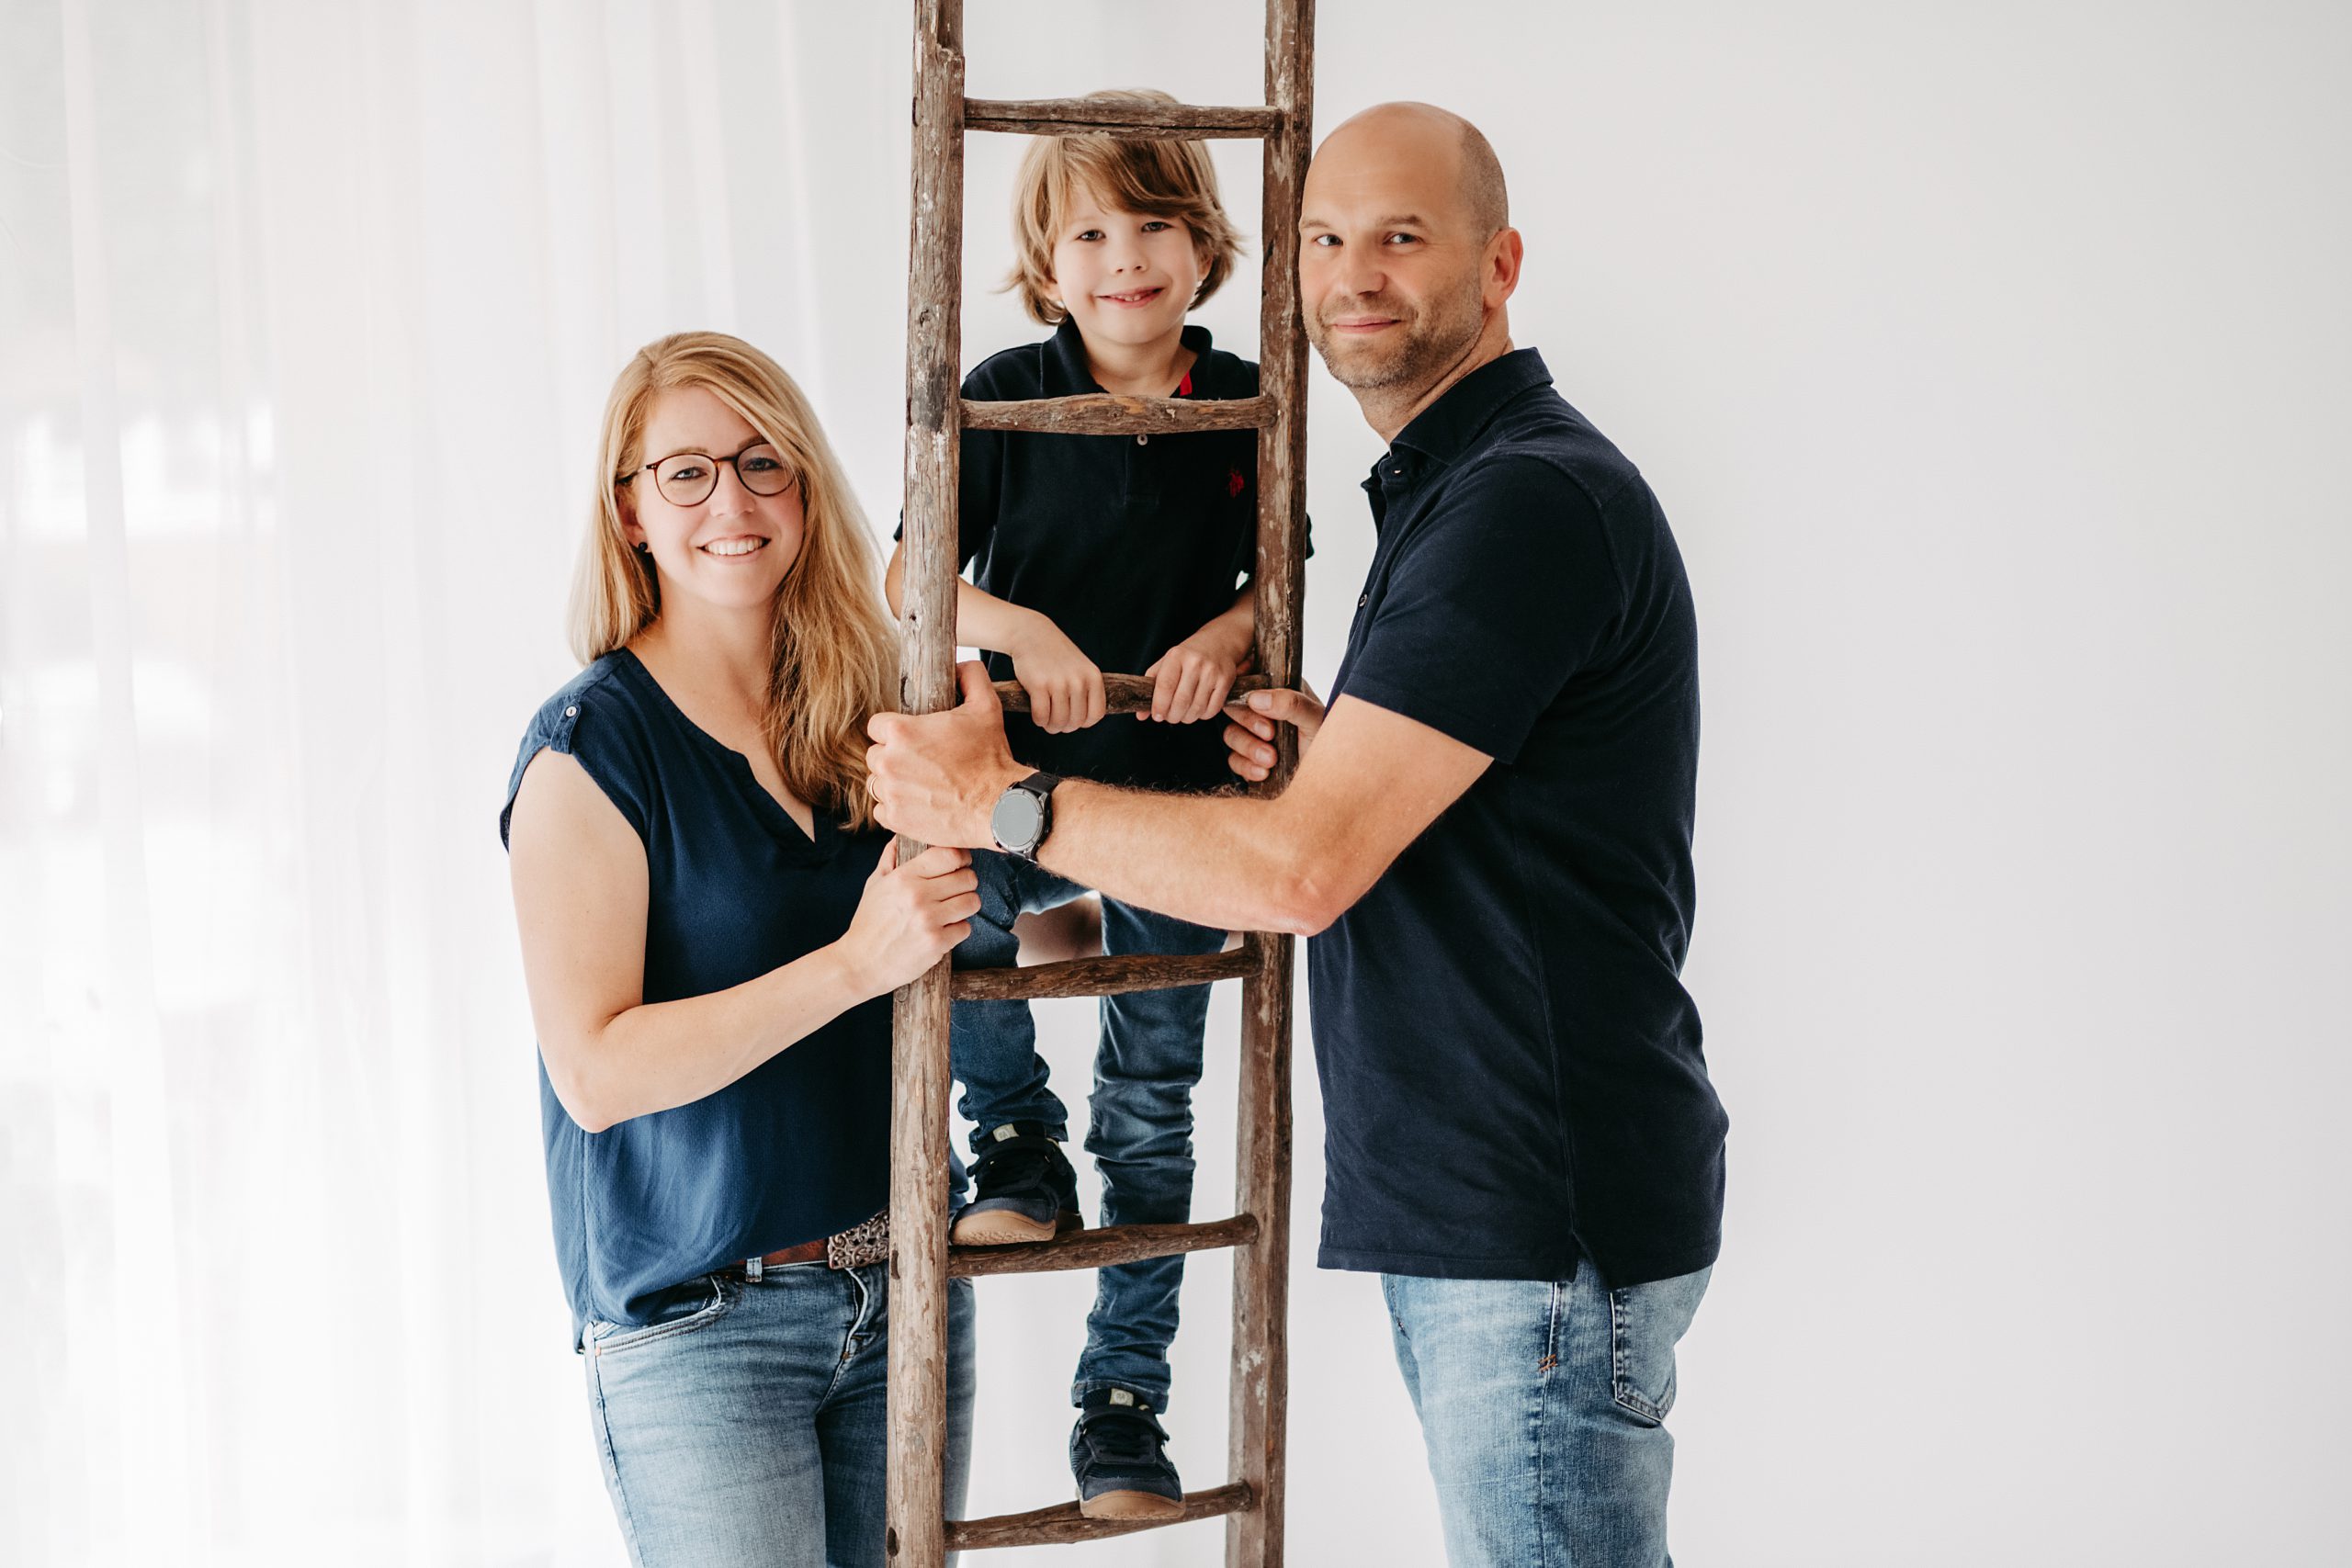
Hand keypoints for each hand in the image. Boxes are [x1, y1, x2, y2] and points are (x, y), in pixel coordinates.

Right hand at [838, 840, 979, 995]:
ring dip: (965, 906)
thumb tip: (900, 836)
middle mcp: (918, 895)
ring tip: (951, 910)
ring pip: (972, 901)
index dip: (962, 858)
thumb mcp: (874, 885)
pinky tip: (943, 930)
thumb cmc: (868, 923)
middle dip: (966, 883)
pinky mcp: (936, 943)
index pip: (950, 855)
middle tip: (956, 890)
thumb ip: (890, 859)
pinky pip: (965, 928)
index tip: (960, 864)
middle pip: (967, 877)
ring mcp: (929, 920)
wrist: (860, 963)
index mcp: (904, 877)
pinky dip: (958, 930)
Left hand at [867, 661, 1028, 848]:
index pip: (876, 726)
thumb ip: (971, 677)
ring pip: (877, 783)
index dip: (895, 731)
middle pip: (875, 755)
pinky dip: (897, 808)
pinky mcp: (895, 819)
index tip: (912, 739)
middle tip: (922, 762)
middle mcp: (888, 761)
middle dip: (894, 757)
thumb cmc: (991, 758)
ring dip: (894, 783)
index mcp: (901, 732)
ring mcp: (890, 792)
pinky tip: (919, 803)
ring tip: (921, 783)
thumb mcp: (986, 707)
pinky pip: (882, 810)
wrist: (999, 806)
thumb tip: (960, 665)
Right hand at [1007, 613, 1104, 733]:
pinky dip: (1039, 721)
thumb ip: (1086, 690)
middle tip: (1056, 721)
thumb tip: (1083, 722)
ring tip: (1046, 720)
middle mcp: (1079, 680)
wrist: (1031, 634)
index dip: (1083, 722)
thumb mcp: (1080, 668)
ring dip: (1051, 726)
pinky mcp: (1038, 684)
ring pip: (1059, 721)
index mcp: (1093, 677)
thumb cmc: (1056, 655)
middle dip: (1065, 726)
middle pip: (1076, 721)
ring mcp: (1059, 682)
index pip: (1096, 715)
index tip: (1073, 719)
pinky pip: (1041, 716)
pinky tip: (1037, 715)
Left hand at [1142, 629, 1246, 724]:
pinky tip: (1198, 708)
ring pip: (1196, 709)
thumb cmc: (1188, 655)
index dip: (1159, 706)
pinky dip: (1202, 715)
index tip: (1157, 716)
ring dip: (1187, 718)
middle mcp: (1195, 663)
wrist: (1219, 641)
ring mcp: (1212, 672)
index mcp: (1176, 656)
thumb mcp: (1167, 662)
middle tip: (1170, 717)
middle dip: (1172, 716)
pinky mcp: (1226, 680)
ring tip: (1183, 713)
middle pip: (1181, 701)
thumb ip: (1152, 687)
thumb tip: (1141, 716)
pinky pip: (1212, 710)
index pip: (1165, 686)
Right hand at [1222, 685, 1324, 781]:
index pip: (1248, 681)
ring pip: (1231, 735)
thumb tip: (1256, 698)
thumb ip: (1290, 704)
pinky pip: (1235, 760)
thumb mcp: (1315, 719)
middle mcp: (1265, 711)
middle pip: (1235, 709)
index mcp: (1279, 692)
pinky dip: (1247, 767)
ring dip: (1249, 748)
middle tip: (1270, 735)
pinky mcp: (1251, 759)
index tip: (1254, 703)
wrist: (1331, 776)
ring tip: (1271, 760)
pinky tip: (1264, 772)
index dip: (1243, 691)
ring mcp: (1256, 736)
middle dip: (1249, 723)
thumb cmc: (1330, 743)